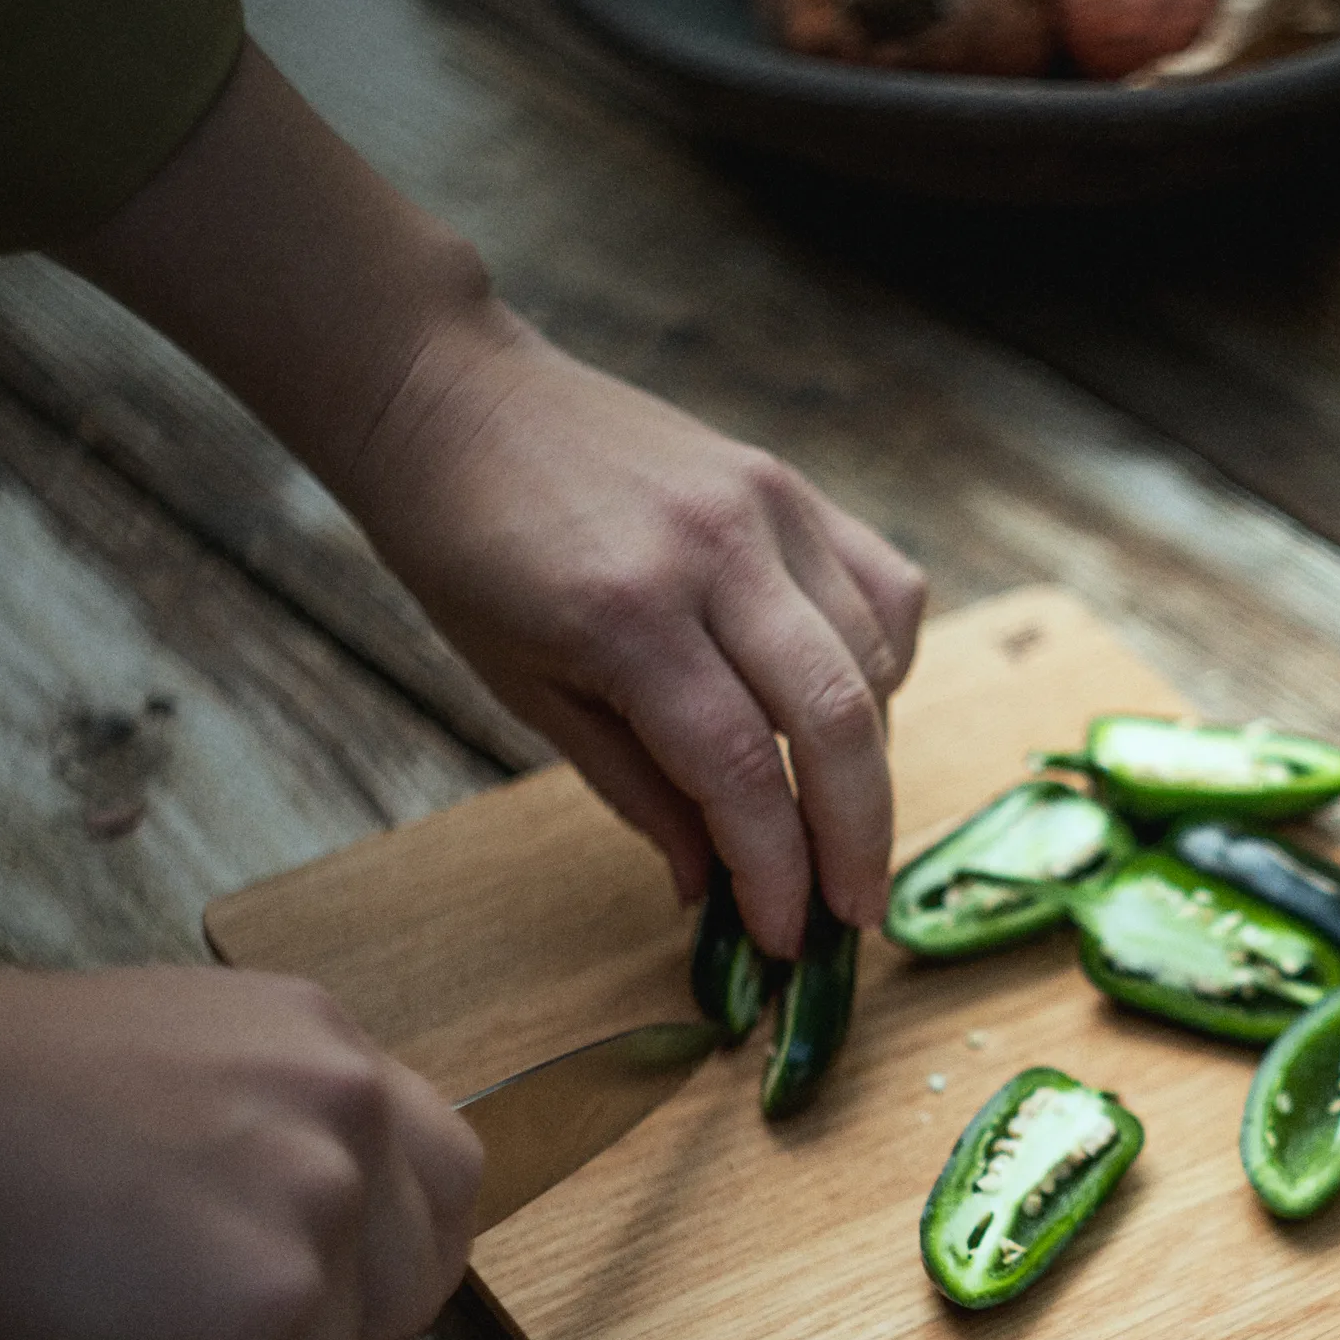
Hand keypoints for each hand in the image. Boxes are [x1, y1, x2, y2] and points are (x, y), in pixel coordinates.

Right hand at [0, 969, 480, 1339]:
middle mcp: (350, 1105)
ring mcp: (321, 1199)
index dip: (393, 1256)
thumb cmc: (1, 1096)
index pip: (442, 1172)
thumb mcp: (186, 1063)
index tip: (329, 1297)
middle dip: (322, 1336)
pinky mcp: (267, 1297)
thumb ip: (278, 1126)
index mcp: (329, 1044)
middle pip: (413, 1278)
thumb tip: (313, 1239)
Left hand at [58, 44, 924, 958]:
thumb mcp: (526, 693)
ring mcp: (768, 507)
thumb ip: (637, 790)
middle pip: (837, 722)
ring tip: (838, 819)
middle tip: (855, 915)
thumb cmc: (466, 555)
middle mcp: (716, 554)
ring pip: (873, 660)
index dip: (777, 873)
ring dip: (870, 761)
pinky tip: (848, 704)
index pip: (740, 772)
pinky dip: (884, 665)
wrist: (454, 398)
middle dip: (859, 839)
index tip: (787, 941)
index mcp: (626, 617)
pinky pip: (885, 589)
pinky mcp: (791, 484)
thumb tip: (713, 885)